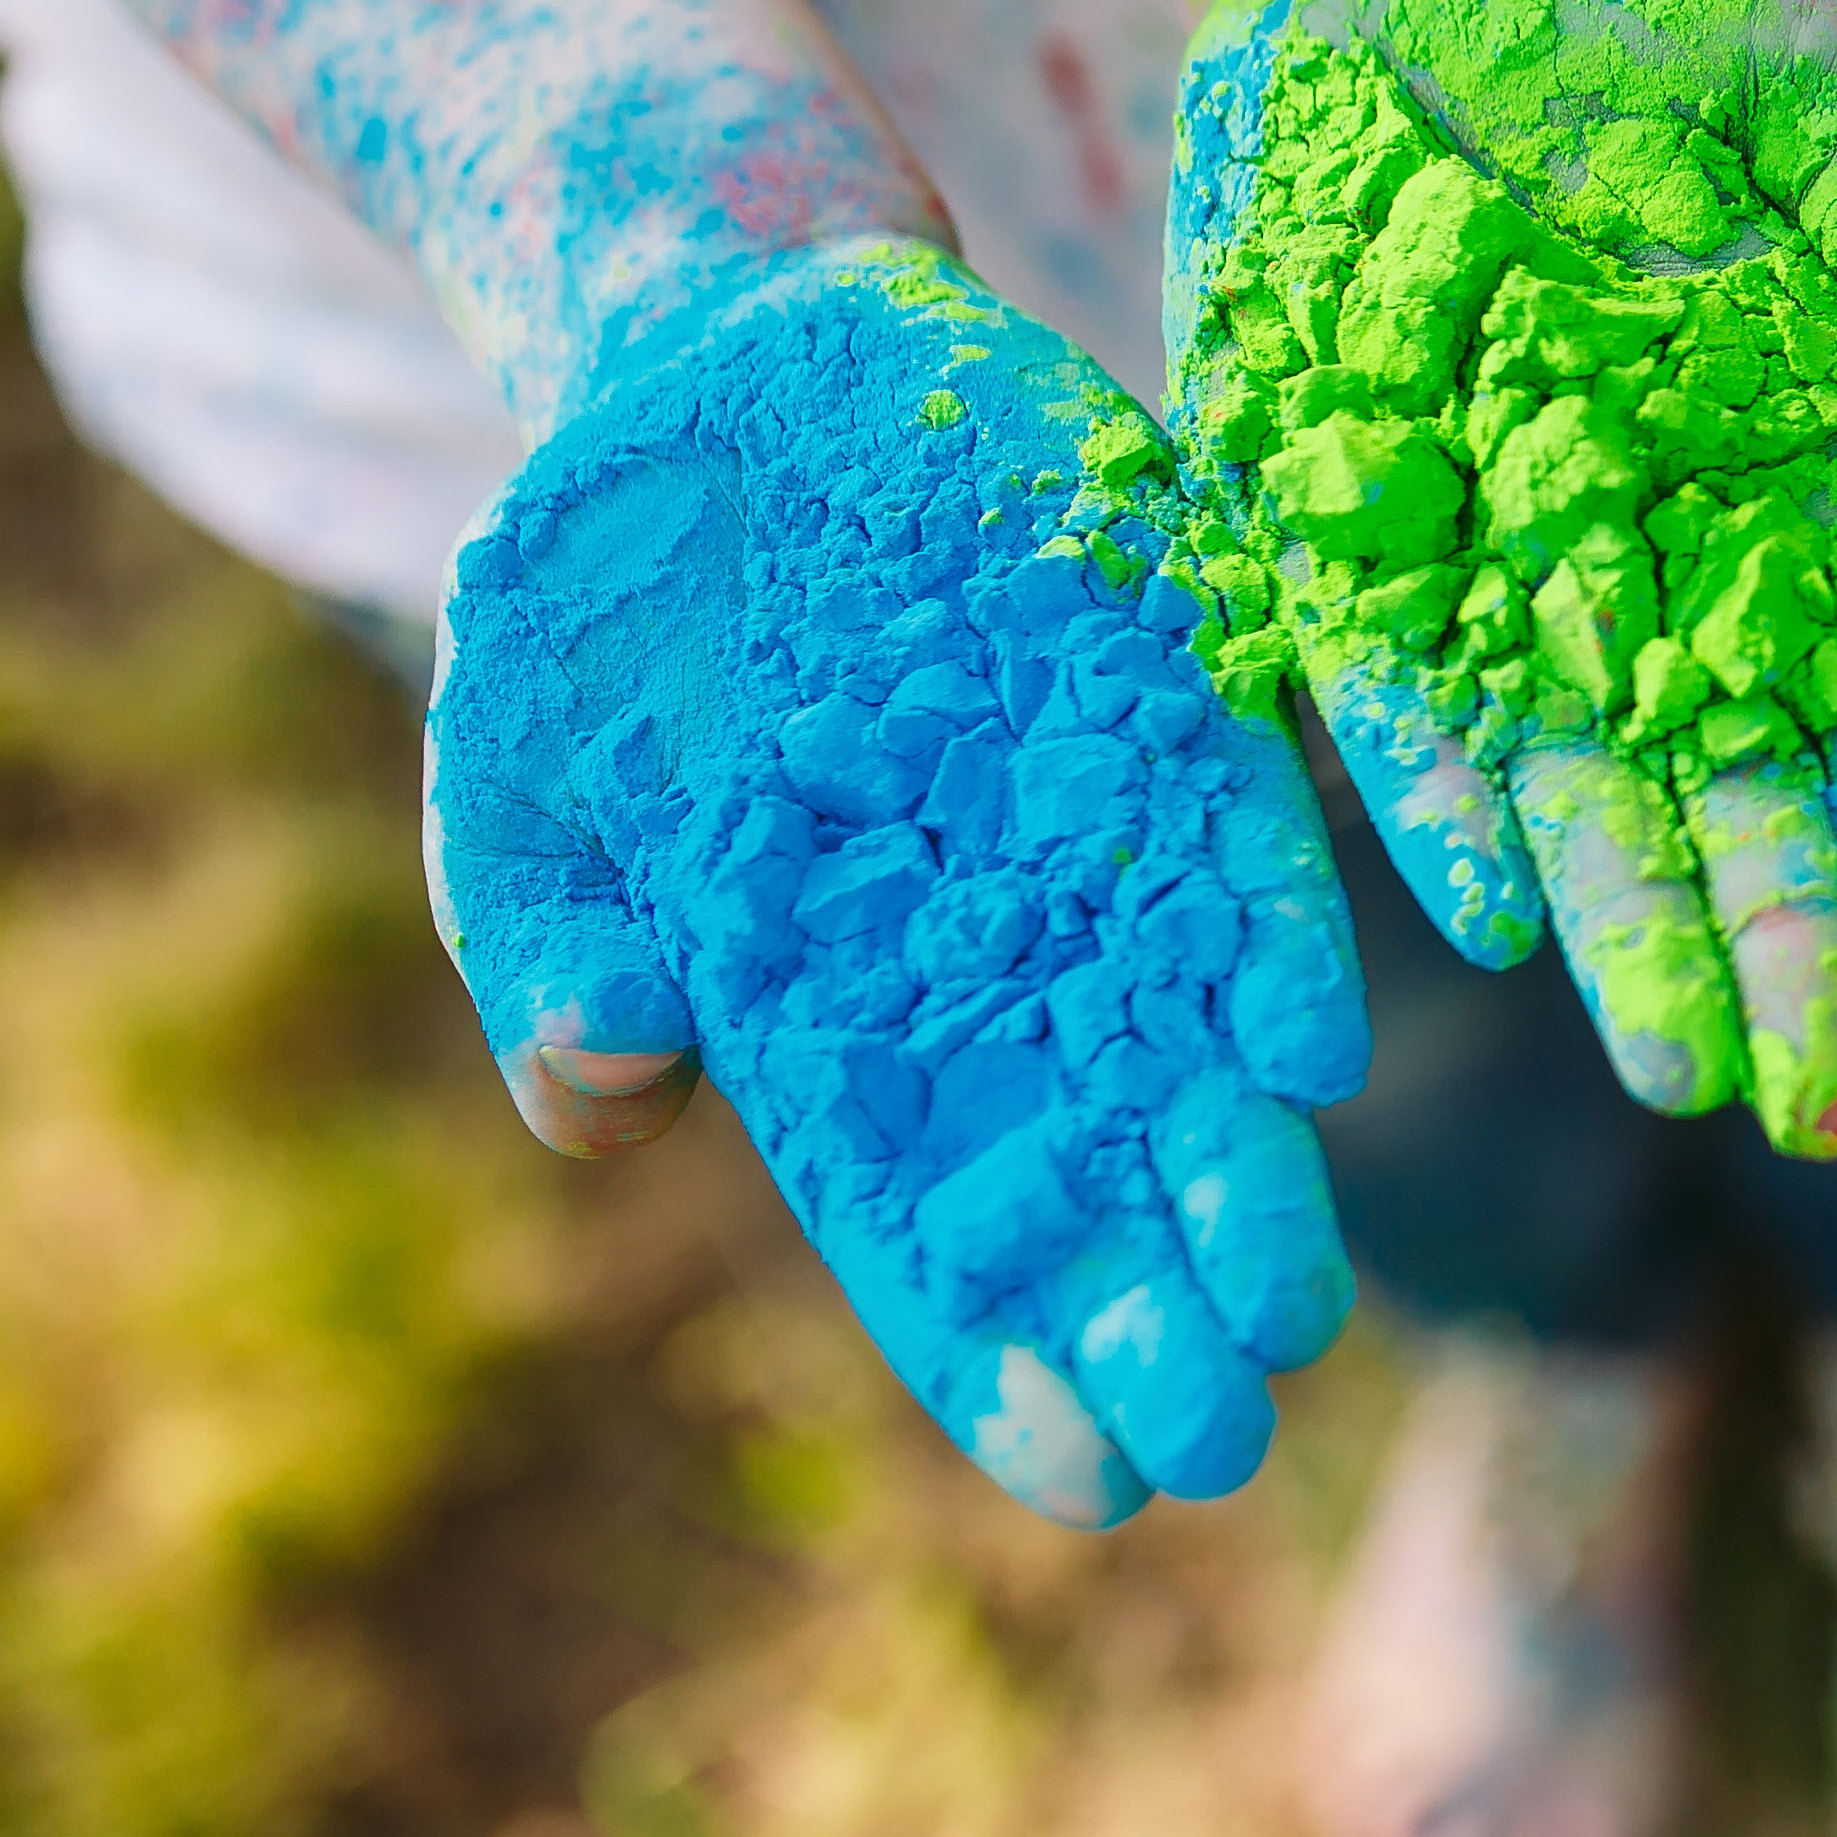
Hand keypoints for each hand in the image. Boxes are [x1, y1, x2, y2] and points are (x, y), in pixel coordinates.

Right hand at [429, 241, 1370, 1525]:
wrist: (715, 351)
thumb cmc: (605, 598)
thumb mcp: (525, 759)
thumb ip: (545, 926)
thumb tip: (602, 1079)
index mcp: (826, 994)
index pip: (925, 1214)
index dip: (1001, 1349)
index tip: (1086, 1486)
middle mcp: (982, 929)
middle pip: (1082, 1153)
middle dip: (1153, 1295)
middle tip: (1230, 1428)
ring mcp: (1081, 806)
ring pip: (1182, 1023)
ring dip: (1239, 1160)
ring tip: (1300, 1295)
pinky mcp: (1158, 664)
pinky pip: (1228, 817)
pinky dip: (1269, 925)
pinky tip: (1312, 1042)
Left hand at [1167, 0, 1836, 1154]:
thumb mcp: (1817, 82)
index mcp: (1804, 455)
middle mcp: (1652, 541)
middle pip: (1733, 779)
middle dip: (1784, 943)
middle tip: (1830, 1108)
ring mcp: (1482, 548)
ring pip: (1569, 780)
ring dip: (1628, 927)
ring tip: (1681, 1075)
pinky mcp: (1317, 522)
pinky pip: (1375, 686)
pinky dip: (1431, 790)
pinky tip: (1489, 911)